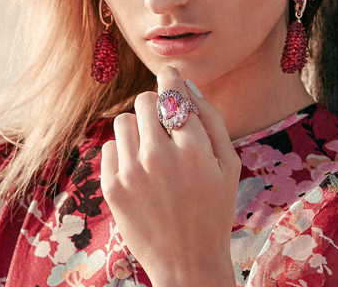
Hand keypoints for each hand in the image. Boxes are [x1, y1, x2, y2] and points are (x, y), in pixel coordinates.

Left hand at [101, 66, 240, 286]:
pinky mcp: (112, 187)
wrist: (187, 261)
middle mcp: (159, 156)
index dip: (170, 78)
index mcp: (193, 148)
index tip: (169, 76)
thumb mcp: (227, 164)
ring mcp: (131, 172)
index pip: (172, 91)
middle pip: (143, 101)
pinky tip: (140, 172)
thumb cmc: (213, 209)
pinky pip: (110, 147)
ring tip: (153, 152)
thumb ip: (211, 119)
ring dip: (138, 129)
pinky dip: (124, 153)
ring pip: (123, 121)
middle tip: (166, 127)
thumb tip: (186, 85)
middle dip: (154, 107)